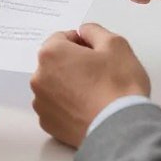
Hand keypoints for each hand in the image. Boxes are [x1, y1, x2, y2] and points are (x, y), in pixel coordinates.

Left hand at [31, 24, 149, 148]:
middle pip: (56, 62)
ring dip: (69, 84)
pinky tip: (88, 109)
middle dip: (73, 63)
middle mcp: (39, 78)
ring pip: (55, 85)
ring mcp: (42, 104)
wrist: (121, 129)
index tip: (97, 54)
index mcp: (51, 54)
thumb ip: (94, 31)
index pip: (62, 38)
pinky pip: (56, 107)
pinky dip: (68, 106)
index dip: (82, 43)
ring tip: (94, 94)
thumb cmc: (118, 85)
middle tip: (98, 73)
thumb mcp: (115, 44)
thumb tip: (84, 33)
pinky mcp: (48, 125)